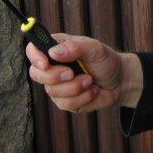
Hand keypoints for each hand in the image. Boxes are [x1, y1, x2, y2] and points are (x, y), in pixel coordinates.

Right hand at [26, 34, 142, 113]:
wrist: (119, 81)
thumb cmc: (105, 60)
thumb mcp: (94, 48)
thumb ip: (74, 48)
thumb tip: (53, 52)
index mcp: (56, 48)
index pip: (33, 50)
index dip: (34, 57)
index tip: (45, 63)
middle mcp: (52, 67)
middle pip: (35, 74)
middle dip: (54, 76)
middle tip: (72, 73)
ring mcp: (57, 86)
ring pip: (53, 92)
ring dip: (75, 87)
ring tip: (90, 80)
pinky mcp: (64, 102)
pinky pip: (66, 104)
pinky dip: (82, 97)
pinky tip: (92, 90)